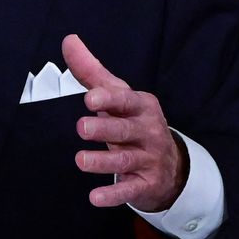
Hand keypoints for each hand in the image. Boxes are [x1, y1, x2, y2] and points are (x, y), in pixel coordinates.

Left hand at [61, 34, 185, 212]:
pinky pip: (129, 189)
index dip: (109, 99)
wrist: (170, 164)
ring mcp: (149, 159)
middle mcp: (148, 131)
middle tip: (81, 127)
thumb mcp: (117, 96)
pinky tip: (95, 197)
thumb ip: (92, 71)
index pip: (125, 101)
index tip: (90, 98)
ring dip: (103, 162)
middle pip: (125, 130)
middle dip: (105, 129)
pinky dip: (113, 194)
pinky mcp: (146, 183)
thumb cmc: (133, 122)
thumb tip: (68, 40)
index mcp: (141, 106)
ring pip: (125, 160)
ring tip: (80, 160)